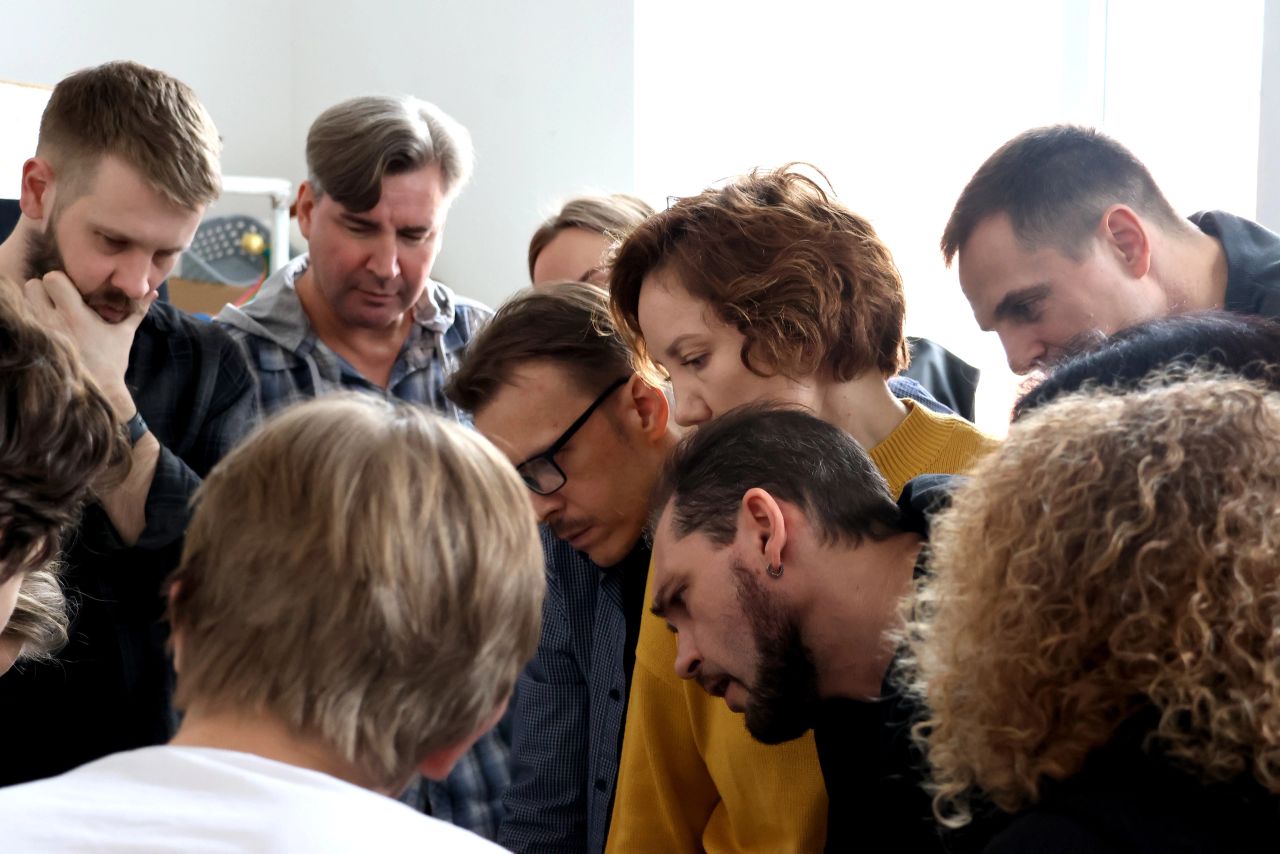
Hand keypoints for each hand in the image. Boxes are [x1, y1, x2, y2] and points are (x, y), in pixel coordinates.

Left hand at [22, 272, 155, 419]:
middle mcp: (53, 321)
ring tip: (51, 314)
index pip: (52, 278)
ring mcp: (40, 333)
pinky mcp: (34, 345)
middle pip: (31, 286)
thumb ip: (136, 310)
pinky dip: (32, 320)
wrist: (97, 390)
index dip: (60, 280)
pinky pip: (24, 322)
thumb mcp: (124, 333)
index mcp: (75, 314)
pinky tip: (47, 328)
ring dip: (35, 304)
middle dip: (43, 290)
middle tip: (56, 300)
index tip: (70, 290)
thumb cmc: (112, 361)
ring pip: (24, 303)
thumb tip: (151, 292)